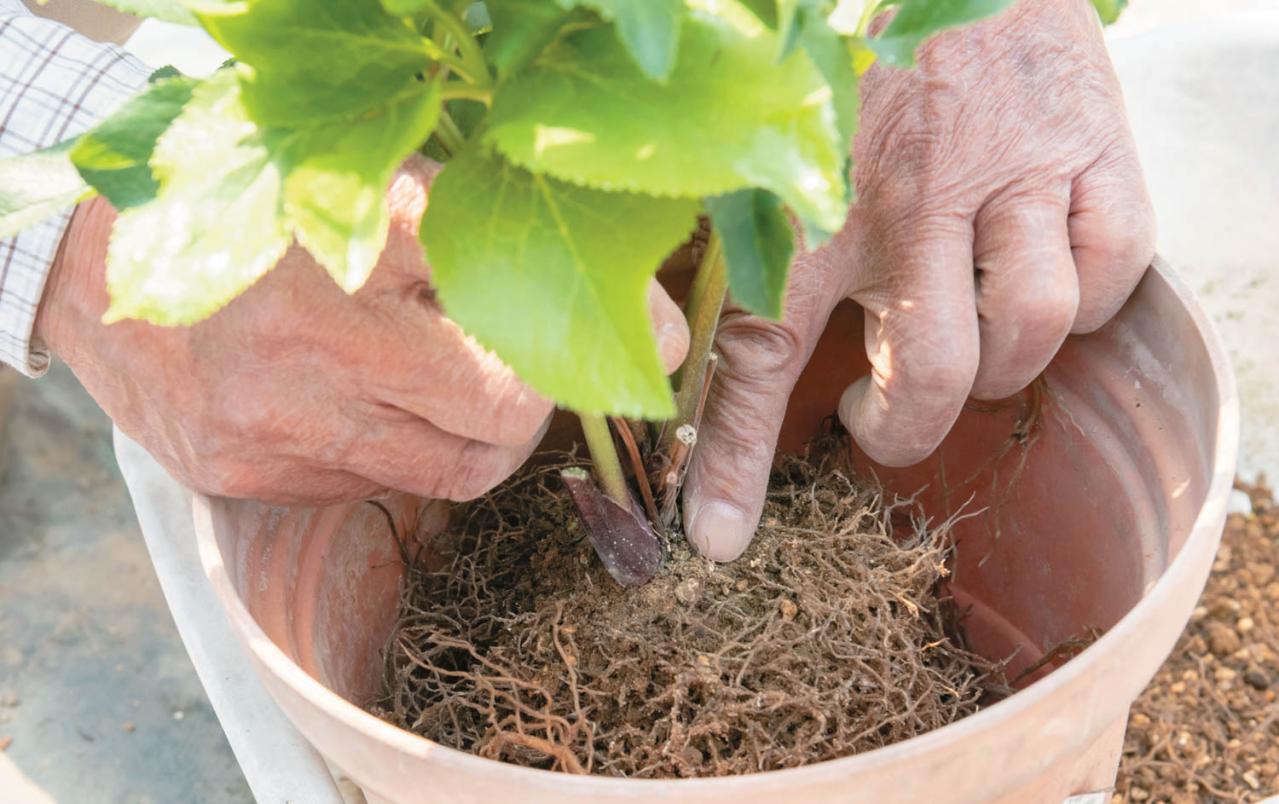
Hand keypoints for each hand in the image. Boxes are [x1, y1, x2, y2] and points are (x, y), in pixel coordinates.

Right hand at [37, 156, 688, 503]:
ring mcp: (274, 428)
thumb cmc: (253, 200)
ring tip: (449, 384)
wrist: (89, 254)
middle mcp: (314, 349)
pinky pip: (371, 488)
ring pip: (447, 475)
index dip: (593, 346)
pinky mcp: (244, 478)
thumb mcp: (371, 185)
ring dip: (474, 438)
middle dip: (534, 406)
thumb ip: (490, 238)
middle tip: (533, 371)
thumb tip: (643, 308)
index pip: (519, 335)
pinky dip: (397, 451)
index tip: (654, 342)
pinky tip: (366, 402)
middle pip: (497, 427)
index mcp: (356, 251)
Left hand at [683, 0, 1154, 559]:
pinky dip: (1086, 298)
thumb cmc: (831, 53)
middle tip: (874, 415)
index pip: (757, 353)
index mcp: (809, 198)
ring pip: (1033, 325)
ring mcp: (1010, 171)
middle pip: (934, 368)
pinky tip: (1039, 282)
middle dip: (904, 427)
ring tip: (958, 349)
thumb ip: (721, 244)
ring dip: (999, 369)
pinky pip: (1113, 262)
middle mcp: (912, 197)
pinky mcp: (1088, 144)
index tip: (723, 541)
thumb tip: (667, 342)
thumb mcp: (760, 145)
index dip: (734, 462)